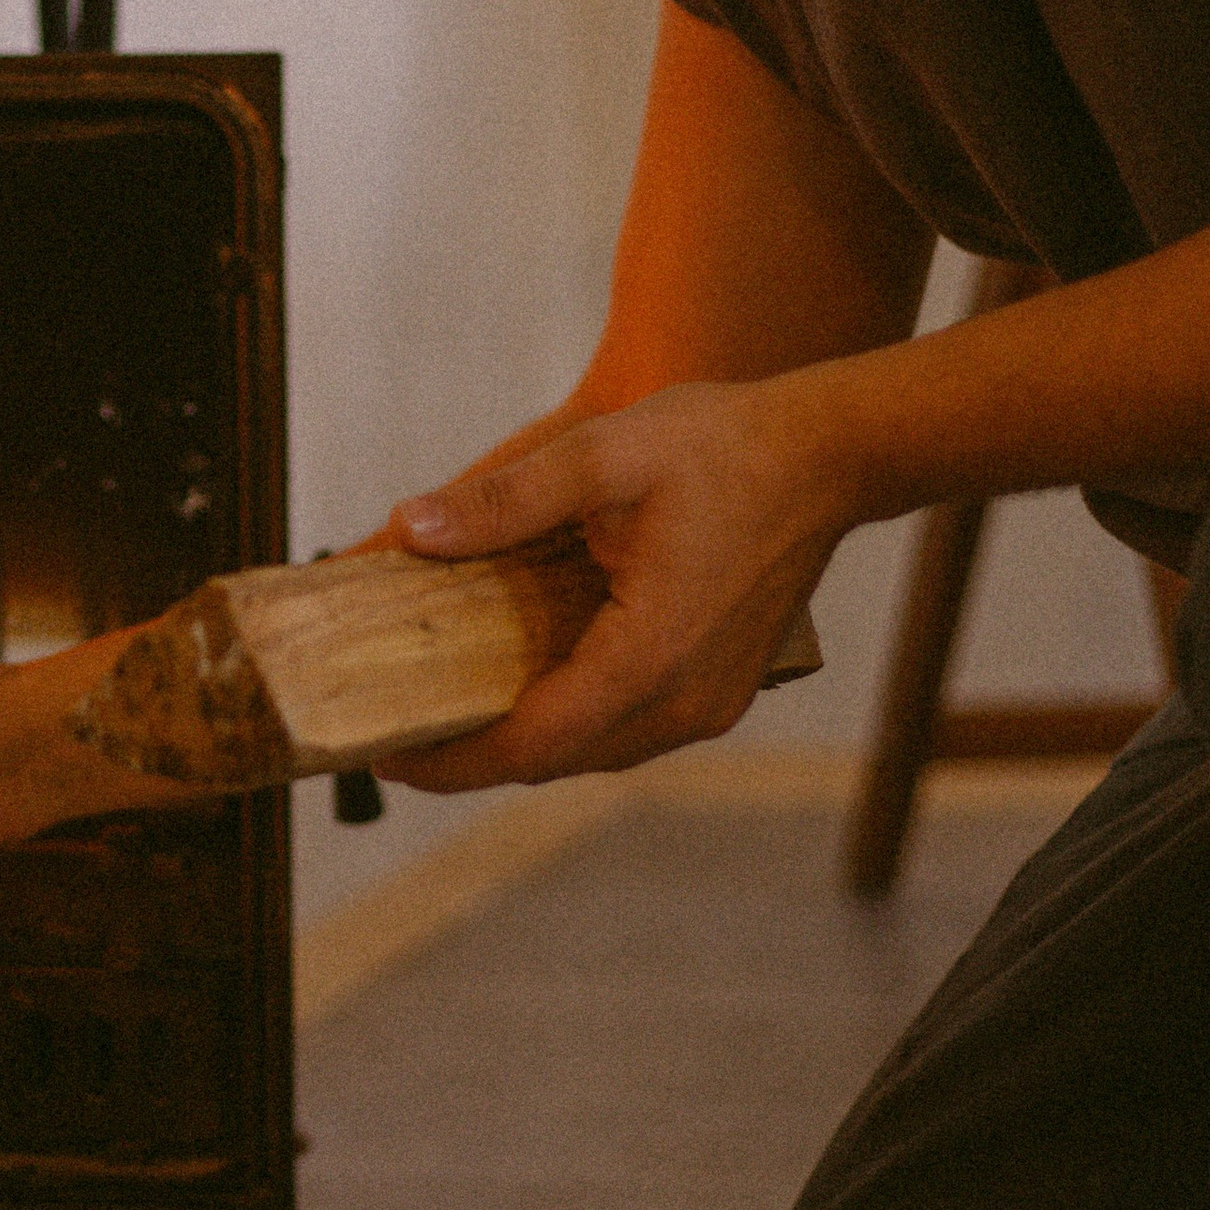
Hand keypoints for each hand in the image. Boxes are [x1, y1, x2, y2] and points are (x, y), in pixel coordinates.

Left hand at [383, 378, 847, 789]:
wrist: (828, 457)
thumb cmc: (724, 448)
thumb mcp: (602, 454)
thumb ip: (504, 499)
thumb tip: (408, 530)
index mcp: (649, 659)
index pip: (526, 745)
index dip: (447, 759)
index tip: (381, 749)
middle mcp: (681, 704)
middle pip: (550, 760)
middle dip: (467, 754)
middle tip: (392, 722)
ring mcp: (706, 707)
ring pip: (587, 751)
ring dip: (517, 737)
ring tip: (443, 702)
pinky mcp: (715, 694)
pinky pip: (621, 730)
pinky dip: (565, 717)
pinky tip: (523, 677)